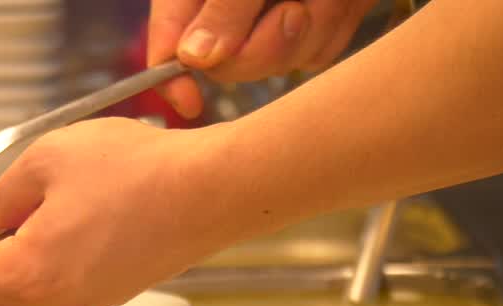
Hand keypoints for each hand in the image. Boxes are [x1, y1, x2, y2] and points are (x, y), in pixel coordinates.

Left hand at [0, 118, 257, 305]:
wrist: (215, 192)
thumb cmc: (137, 173)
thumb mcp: (48, 162)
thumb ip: (2, 196)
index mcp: (25, 277)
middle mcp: (48, 303)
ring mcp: (78, 302)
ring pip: (0, 299)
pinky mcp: (101, 290)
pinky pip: (34, 289)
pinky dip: (0, 278)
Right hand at [150, 0, 381, 118]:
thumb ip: (224, 6)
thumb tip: (193, 59)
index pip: (168, 44)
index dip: (172, 78)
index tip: (190, 101)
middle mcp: (229, 7)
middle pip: (229, 64)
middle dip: (267, 45)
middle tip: (294, 9)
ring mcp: (273, 16)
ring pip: (280, 63)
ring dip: (312, 30)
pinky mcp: (314, 21)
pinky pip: (317, 52)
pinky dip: (334, 25)